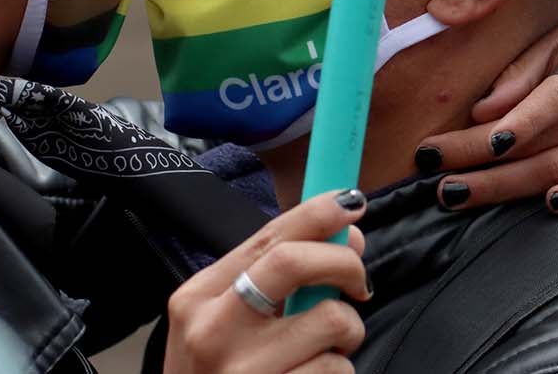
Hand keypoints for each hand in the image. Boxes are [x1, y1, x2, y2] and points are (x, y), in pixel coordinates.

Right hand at [164, 190, 371, 373]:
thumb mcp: (222, 322)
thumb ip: (272, 277)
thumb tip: (345, 235)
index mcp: (198, 298)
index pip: (266, 238)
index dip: (316, 214)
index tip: (351, 201)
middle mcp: (214, 331)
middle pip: (294, 264)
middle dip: (343, 262)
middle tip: (359, 281)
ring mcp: (244, 373)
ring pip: (330, 322)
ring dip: (347, 332)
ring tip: (327, 347)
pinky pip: (336, 371)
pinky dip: (338, 372)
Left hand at [417, 12, 557, 213]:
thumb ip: (521, 73)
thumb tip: (483, 112)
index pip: (556, 97)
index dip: (520, 121)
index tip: (478, 139)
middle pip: (546, 142)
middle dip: (484, 161)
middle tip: (434, 172)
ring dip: (506, 187)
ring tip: (456, 193)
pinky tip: (551, 207)